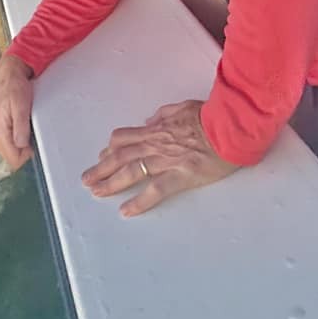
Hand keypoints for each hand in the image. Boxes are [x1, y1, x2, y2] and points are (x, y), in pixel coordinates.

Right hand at [0, 53, 34, 169]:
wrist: (8, 73)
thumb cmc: (14, 86)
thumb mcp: (21, 106)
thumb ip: (20, 128)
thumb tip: (22, 146)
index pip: (15, 160)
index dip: (28, 154)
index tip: (35, 140)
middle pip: (13, 156)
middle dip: (24, 147)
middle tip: (31, 127)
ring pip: (11, 149)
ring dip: (21, 140)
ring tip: (26, 122)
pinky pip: (9, 140)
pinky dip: (17, 134)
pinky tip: (20, 121)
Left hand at [81, 100, 238, 216]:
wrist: (231, 126)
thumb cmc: (210, 116)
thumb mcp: (183, 107)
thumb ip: (164, 114)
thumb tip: (149, 120)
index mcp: (156, 129)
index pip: (125, 139)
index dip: (111, 148)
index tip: (102, 157)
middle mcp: (156, 144)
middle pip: (121, 156)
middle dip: (101, 168)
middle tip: (86, 180)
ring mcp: (167, 160)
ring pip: (131, 172)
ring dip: (111, 183)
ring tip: (96, 193)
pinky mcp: (181, 175)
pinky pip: (155, 190)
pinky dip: (139, 202)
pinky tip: (125, 211)